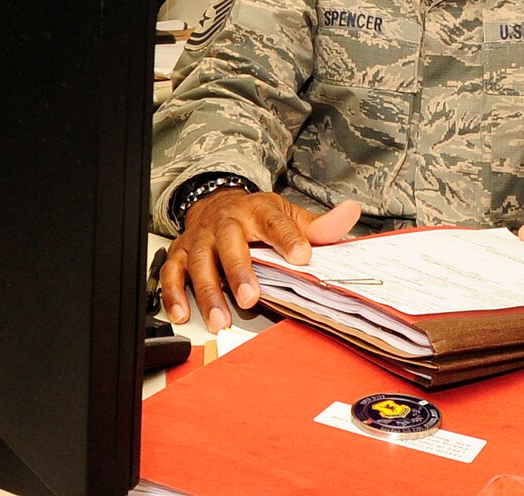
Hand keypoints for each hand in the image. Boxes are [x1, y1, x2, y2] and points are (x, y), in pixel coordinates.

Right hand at [159, 192, 360, 332]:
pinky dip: (173, 294)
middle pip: (230, 243)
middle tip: (249, 298)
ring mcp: (200, 239)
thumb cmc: (256, 216)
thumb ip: (318, 225)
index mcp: (257, 211)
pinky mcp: (180, 253)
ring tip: (220, 320)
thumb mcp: (288, 214)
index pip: (275, 223)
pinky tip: (184, 314)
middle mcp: (225, 223)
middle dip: (238, 271)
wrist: (216, 203)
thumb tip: (350, 213)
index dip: (289, 239)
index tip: (302, 257)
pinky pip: (172, 274)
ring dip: (208, 292)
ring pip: (199, 262)